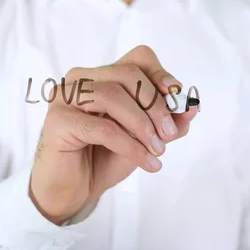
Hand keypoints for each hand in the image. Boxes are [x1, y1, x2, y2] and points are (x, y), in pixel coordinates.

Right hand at [29, 45, 197, 224]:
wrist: (73, 191)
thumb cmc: (104, 158)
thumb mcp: (145, 137)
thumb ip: (168, 121)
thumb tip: (192, 106)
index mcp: (101, 76)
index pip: (137, 58)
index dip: (161, 74)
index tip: (177, 99)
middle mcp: (80, 79)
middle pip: (127, 74)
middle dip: (155, 105)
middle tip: (169, 134)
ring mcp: (65, 97)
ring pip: (113, 96)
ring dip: (142, 125)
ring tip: (157, 149)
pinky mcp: (57, 121)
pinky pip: (103, 127)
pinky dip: (130, 145)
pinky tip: (145, 161)